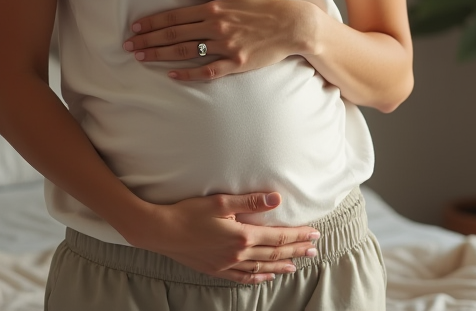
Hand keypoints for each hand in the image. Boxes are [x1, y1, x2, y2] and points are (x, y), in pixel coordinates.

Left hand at [124, 0, 315, 80]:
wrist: (293, 25)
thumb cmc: (267, 4)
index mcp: (215, 8)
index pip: (176, 16)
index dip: (153, 22)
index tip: (136, 27)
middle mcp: (217, 27)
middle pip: (174, 35)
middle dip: (149, 40)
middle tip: (129, 45)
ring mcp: (226, 47)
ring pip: (185, 52)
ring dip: (160, 55)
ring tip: (141, 57)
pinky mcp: (236, 63)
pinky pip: (207, 71)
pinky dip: (188, 73)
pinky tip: (171, 74)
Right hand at [139, 191, 321, 284]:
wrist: (161, 231)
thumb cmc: (188, 212)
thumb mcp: (220, 201)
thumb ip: (250, 201)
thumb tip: (276, 198)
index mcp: (242, 235)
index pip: (278, 236)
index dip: (298, 235)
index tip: (314, 234)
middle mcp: (237, 254)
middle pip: (274, 253)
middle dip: (296, 250)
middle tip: (313, 249)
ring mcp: (226, 264)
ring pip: (261, 266)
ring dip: (281, 264)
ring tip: (296, 264)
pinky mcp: (216, 269)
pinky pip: (243, 277)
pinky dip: (258, 277)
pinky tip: (267, 275)